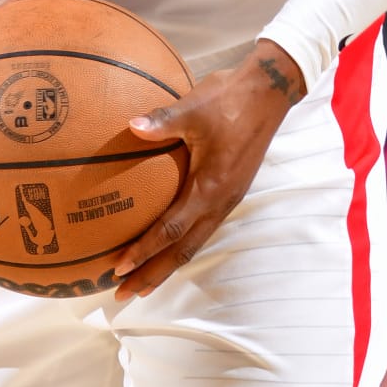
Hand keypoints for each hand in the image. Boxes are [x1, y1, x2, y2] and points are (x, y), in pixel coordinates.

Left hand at [110, 39, 303, 300]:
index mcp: (210, 188)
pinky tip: (165, 248)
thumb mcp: (193, 107)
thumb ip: (161, 121)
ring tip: (141, 282)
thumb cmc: (230, 99)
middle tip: (123, 293)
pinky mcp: (229, 194)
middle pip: (182, 251)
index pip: (171, 230)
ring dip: (166, 265)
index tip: (118, 267)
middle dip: (152, 274)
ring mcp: (227, 201)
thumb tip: (131, 126)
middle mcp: (220, 203)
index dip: (144, 251)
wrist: (268, 93)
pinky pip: (201, 230)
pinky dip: (180, 246)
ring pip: (194, 245)